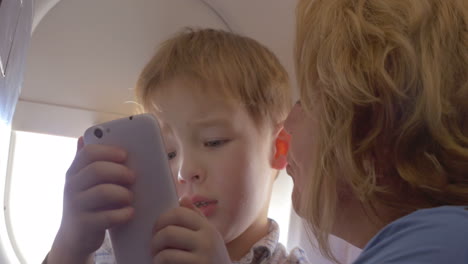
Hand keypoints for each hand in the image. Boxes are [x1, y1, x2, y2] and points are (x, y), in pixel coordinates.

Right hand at [48, 137, 134, 263]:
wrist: (74, 239)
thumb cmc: (88, 205)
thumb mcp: (85, 183)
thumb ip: (89, 163)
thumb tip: (84, 136)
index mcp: (74, 172)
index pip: (89, 153)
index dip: (109, 151)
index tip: (125, 155)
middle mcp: (71, 186)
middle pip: (97, 170)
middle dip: (120, 171)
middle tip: (133, 177)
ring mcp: (75, 206)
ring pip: (103, 192)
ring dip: (123, 193)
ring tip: (130, 197)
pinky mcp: (84, 225)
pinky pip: (107, 216)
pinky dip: (123, 214)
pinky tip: (130, 212)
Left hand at [151, 198, 230, 263]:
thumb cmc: (212, 260)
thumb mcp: (210, 237)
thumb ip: (196, 219)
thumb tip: (183, 199)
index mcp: (207, 228)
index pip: (178, 213)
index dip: (162, 220)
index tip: (157, 230)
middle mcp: (207, 240)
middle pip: (168, 232)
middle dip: (155, 240)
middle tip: (154, 248)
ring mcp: (202, 257)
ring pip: (166, 252)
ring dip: (157, 256)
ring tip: (158, 260)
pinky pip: (168, 263)